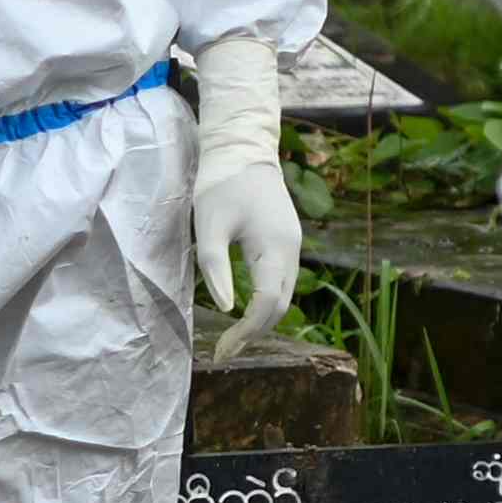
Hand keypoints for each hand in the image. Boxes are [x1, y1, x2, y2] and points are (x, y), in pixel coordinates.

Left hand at [185, 30, 302, 361]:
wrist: (242, 150)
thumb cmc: (220, 185)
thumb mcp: (209, 224)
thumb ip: (215, 265)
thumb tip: (225, 306)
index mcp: (276, 247)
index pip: (268, 303)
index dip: (247, 332)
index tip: (222, 350)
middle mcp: (292, 250)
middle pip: (281, 305)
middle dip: (254, 333)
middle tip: (224, 352)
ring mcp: (292, 246)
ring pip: (284, 296)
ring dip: (262, 321)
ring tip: (232, 340)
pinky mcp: (285, 242)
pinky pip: (280, 282)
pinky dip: (266, 304)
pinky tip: (243, 312)